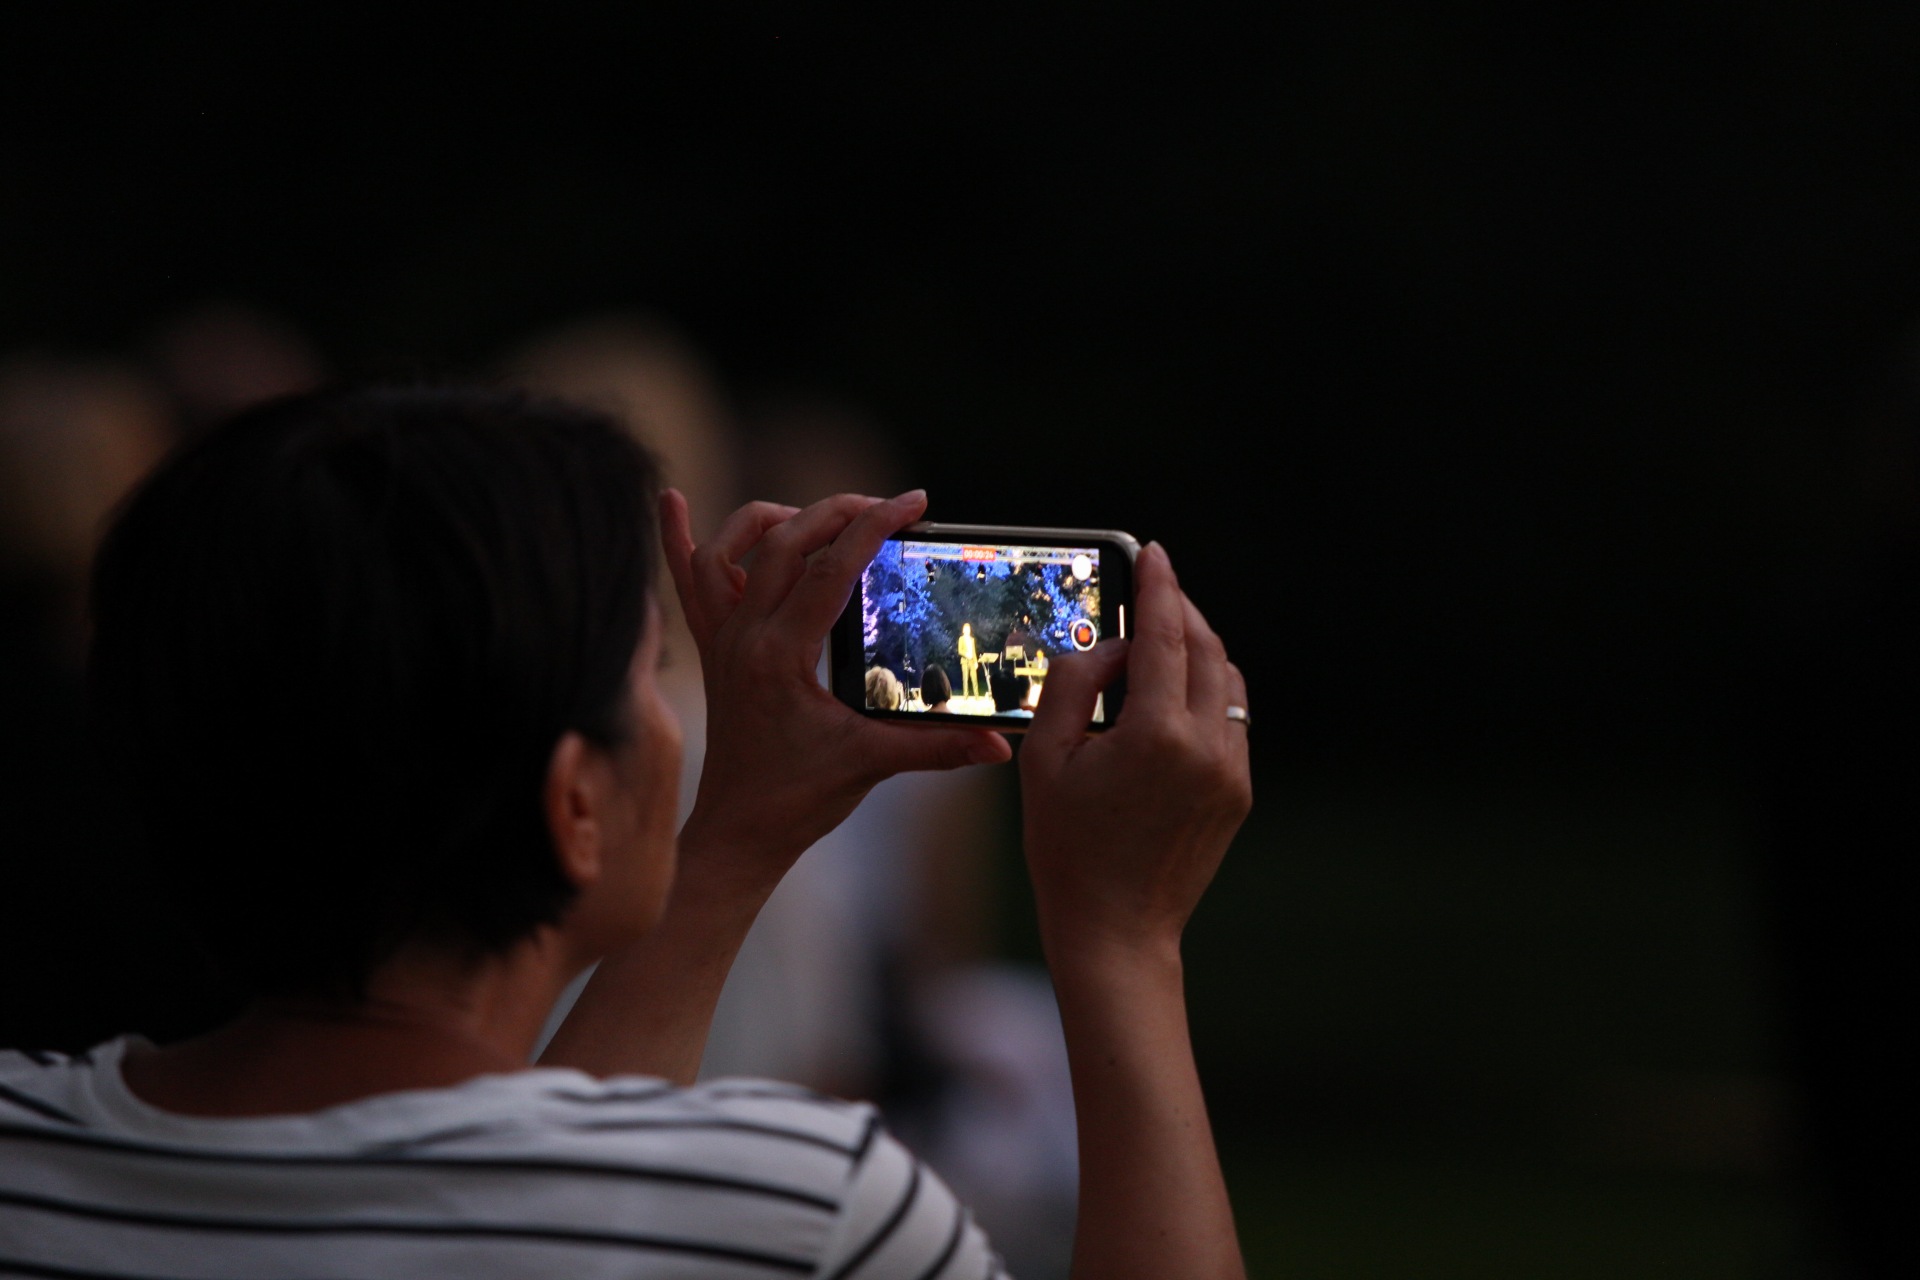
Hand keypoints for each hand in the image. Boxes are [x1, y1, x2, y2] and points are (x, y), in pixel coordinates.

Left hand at [661, 488, 1011, 886]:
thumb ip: (938, 748)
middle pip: (783, 543)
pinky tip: (673, 499)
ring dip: (770, 520)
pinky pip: (686, 583)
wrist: (740, 831)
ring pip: (728, 551)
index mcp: (780, 656)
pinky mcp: (712, 650)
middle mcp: (742, 637)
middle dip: (837, 512)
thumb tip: (1000, 744)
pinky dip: (675, 539)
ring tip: (814, 514)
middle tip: (885, 506)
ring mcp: (721, 640)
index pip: (830, 570)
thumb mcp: (871, 764)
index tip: (913, 503)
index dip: (874, 528)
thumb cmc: (798, 799)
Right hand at [1019, 542, 1251, 952]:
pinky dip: (1207, 693)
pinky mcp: (1239, 794)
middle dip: (1181, 611)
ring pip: (1226, 682)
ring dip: (1198, 651)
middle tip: (1154, 588)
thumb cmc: (1067, 847)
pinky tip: (1174, 695)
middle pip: (1205, 649)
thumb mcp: (1045, 757)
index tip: (1153, 553)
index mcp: (1156, 734)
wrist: (1116, 931)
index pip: (1165, 636)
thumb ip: (1073, 683)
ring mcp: (1231, 772)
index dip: (1158, 587)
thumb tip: (1109, 646)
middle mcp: (1206, 748)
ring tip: (1161, 641)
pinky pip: (1231, 722)